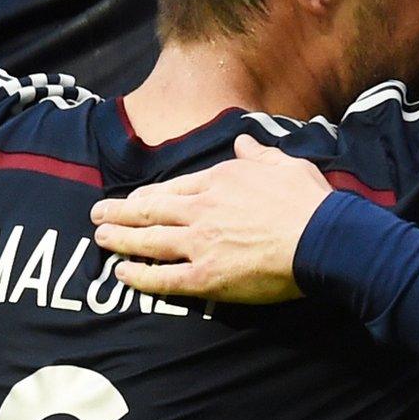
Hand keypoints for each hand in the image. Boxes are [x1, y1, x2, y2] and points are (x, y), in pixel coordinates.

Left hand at [89, 135, 332, 303]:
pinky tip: (122, 273)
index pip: (173, 188)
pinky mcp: (206, 276)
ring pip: (149, 240)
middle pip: (151, 210)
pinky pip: (163, 278)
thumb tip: (243, 141)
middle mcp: (202, 209)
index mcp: (219, 181)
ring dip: (120, 239)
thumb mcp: (282, 163)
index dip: (148, 195)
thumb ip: (257, 154)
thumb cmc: (307, 201)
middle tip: (97, 215)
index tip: (132, 200)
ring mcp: (200, 243)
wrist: (321, 238)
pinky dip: (140, 275)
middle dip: (120, 213)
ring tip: (100, 238)